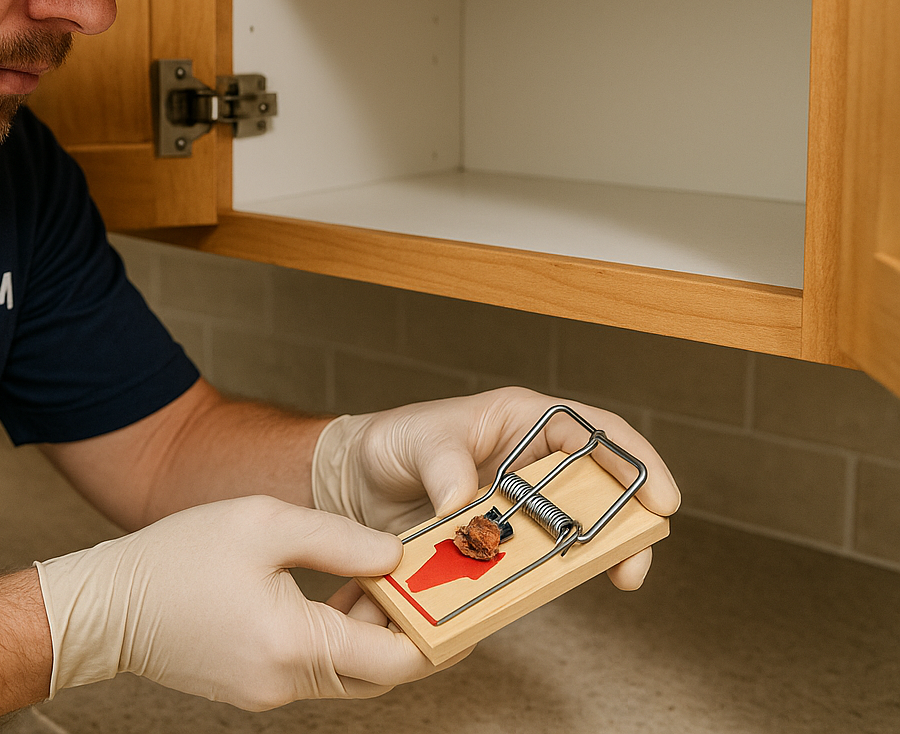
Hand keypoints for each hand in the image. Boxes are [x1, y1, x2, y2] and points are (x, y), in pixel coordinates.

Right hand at [34, 496, 467, 710]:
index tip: (464, 601)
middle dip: (410, 633)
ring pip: (346, 674)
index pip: (398, 659)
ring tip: (378, 581)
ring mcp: (268, 692)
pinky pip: (312, 669)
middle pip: (378, 674)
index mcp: (295, 643)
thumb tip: (395, 557)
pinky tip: (330, 595)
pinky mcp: (251, 687)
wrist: (106, 606)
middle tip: (430, 589)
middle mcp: (286, 681)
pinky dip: (334, 638)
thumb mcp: (264, 523)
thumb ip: (338, 538)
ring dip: (369, 634)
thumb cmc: (176, 557)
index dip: (439, 632)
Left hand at [311, 387, 680, 589]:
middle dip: (627, 520)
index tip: (659, 496)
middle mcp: (531, 461)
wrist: (353, 483)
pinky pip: (535, 561)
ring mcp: (521, 505)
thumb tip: (465, 501)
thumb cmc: (390, 443)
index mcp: (522, 420)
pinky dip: (543, 578)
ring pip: (575, 528)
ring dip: (592, 554)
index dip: (633, 460)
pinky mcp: (502, 542)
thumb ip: (442, 464)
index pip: (594, 431)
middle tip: (634, 558)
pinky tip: (544, 592)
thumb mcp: (414, 440)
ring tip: (613, 579)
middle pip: (600, 486)